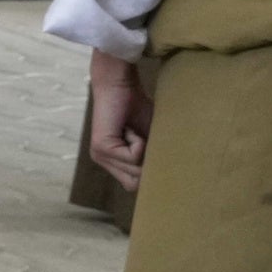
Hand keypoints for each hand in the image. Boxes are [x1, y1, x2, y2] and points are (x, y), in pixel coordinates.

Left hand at [86, 49, 151, 190]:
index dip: (151, 174)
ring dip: (144, 150)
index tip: (157, 155)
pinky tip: (130, 128)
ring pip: (136, 171)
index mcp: (113, 162)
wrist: (119, 86)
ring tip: (135, 132)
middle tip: (144, 140)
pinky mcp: (102, 148)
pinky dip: (139, 142)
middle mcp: (104, 162)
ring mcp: (100, 156)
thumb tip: (170, 177)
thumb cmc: (136, 109)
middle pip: (135, 184)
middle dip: (148, 164)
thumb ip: (152, 158)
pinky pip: (133, 157)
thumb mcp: (149, 139)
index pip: (134, 185)